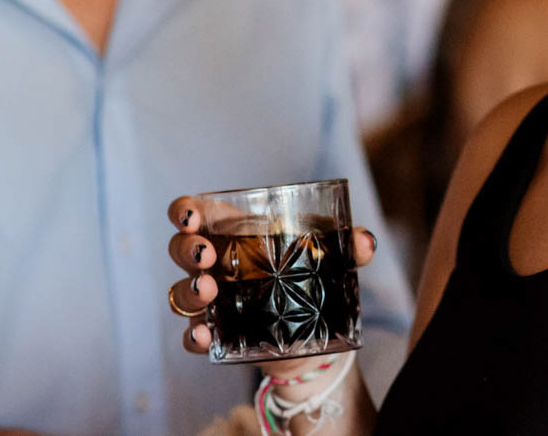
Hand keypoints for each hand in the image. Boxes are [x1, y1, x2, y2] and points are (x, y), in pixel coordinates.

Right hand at [164, 195, 378, 356]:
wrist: (318, 336)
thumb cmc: (314, 279)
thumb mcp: (333, 257)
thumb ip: (352, 246)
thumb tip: (365, 243)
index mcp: (236, 233)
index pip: (197, 214)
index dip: (184, 211)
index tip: (190, 217)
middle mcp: (217, 264)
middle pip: (182, 250)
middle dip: (186, 250)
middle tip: (206, 256)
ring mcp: (214, 301)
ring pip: (182, 292)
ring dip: (190, 290)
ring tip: (211, 290)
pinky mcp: (219, 335)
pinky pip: (193, 336)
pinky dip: (194, 336)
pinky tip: (205, 335)